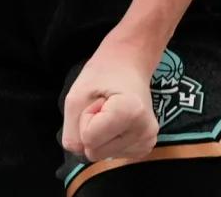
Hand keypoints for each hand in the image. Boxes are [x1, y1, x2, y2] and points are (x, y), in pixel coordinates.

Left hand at [61, 36, 159, 162]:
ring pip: (102, 155)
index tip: (96, 101)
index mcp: (130, 112)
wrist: (129, 65)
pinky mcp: (146, 147)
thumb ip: (72, 130)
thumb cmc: (102, 74)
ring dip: (99, 134)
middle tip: (101, 107)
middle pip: (95, 151)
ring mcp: (148, 141)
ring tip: (110, 112)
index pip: (88, 138)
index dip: (84, 118)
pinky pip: (112, 155)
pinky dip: (109, 140)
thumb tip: (79, 152)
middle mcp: (145, 132)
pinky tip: (117, 122)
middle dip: (90, 130)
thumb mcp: (76, 96)